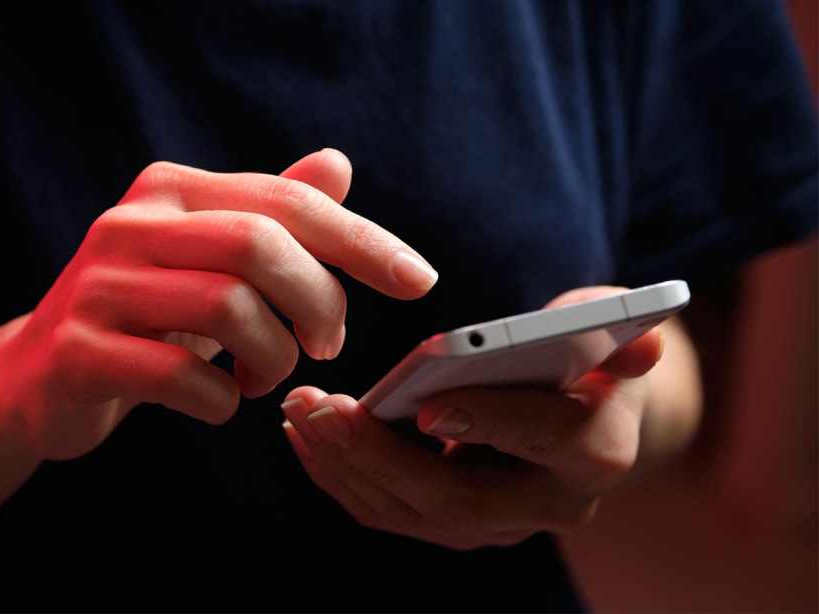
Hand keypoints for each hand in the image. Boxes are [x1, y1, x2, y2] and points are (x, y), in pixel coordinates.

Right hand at [0, 149, 438, 460]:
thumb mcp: (209, 261)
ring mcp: (98, 287)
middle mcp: (130, 224)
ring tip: (267, 377)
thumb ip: (270, 214)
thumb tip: (337, 165)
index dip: (361, 241)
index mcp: (170, 190)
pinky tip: (220, 402)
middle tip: (326, 345)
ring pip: (227, 308)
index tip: (418, 281)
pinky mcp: (80, 351)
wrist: (37, 377)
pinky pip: (182, 376)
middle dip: (317, 302)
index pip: (285, 200)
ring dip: (273, 358)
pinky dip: (222, 400)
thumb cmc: (146, 316)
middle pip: (258, 245)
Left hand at [281, 287, 662, 549]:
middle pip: (457, 498)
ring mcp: (497, 524)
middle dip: (379, 455)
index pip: (546, 441)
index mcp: (596, 452)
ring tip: (299, 412)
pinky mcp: (453, 524)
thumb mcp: (611, 331)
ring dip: (344, 465)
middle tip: (320, 408)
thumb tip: (643, 343)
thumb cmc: (589, 357)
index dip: (491, 422)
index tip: (428, 404)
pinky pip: (389, 511)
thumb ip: (620, 332)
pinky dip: (342, 476)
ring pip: (409, 513)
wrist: (583, 415)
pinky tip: (307, 434)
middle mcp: (548, 506)